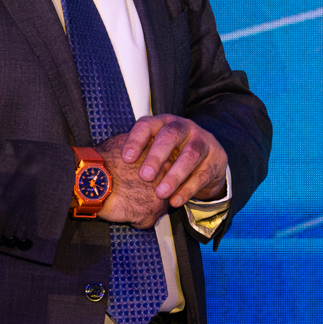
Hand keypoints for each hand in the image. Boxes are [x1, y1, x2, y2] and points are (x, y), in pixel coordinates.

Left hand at [97, 115, 228, 227]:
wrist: (207, 159)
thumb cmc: (171, 155)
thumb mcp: (154, 150)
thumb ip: (138, 157)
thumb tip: (106, 172)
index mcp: (163, 122)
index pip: (147, 125)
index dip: (136, 140)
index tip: (125, 158)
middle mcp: (183, 127)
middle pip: (170, 135)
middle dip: (157, 155)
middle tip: (144, 176)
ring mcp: (202, 140)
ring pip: (190, 154)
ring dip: (174, 175)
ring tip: (160, 193)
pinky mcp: (216, 157)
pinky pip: (202, 174)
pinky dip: (188, 189)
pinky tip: (175, 201)